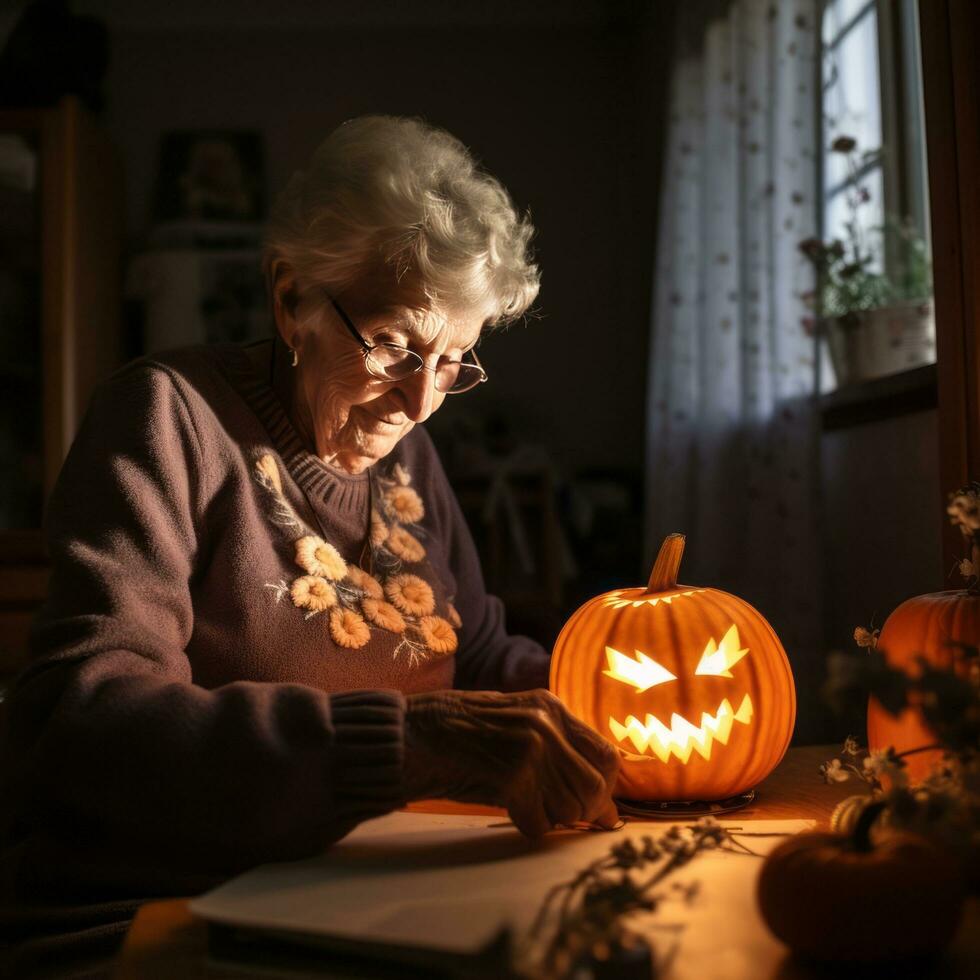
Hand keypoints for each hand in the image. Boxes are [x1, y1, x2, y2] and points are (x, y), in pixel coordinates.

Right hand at [403, 689, 619, 836]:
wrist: (412, 733)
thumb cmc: (458, 732)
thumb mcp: (514, 720)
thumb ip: (553, 744)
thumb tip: (599, 797)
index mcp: (550, 706)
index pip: (606, 753)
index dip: (607, 786)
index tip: (599, 807)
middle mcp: (546, 724)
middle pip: (595, 785)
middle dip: (587, 812)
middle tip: (566, 819)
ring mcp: (531, 749)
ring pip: (571, 808)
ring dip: (555, 819)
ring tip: (530, 808)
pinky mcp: (512, 777)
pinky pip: (540, 823)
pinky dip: (529, 826)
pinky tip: (511, 812)